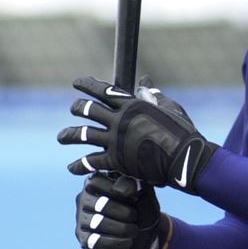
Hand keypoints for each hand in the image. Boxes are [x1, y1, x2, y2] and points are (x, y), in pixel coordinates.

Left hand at [57, 76, 216, 192]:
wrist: (185, 158)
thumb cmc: (183, 132)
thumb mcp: (169, 108)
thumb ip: (153, 95)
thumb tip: (144, 80)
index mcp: (132, 105)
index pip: (103, 91)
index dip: (88, 85)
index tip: (76, 82)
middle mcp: (119, 120)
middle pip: (89, 110)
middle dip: (78, 108)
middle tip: (74, 109)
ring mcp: (115, 140)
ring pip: (84, 134)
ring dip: (70, 134)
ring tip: (61, 137)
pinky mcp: (116, 161)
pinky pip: (91, 162)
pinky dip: (80, 165)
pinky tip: (72, 168)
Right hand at [75, 172, 170, 248]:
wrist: (149, 230)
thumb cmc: (142, 206)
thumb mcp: (143, 191)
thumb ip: (135, 183)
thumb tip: (121, 189)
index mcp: (93, 185)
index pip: (95, 184)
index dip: (117, 193)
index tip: (134, 199)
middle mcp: (83, 204)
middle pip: (97, 212)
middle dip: (122, 217)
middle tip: (135, 220)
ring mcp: (82, 226)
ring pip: (95, 239)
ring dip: (118, 240)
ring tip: (132, 238)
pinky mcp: (86, 246)